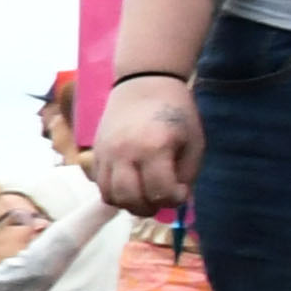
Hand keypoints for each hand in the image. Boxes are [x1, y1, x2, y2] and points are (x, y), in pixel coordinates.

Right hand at [89, 80, 199, 214]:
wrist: (144, 83)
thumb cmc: (176, 112)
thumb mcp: (194, 141)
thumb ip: (186, 174)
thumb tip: (173, 198)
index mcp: (154, 147)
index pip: (160, 192)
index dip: (174, 199)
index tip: (181, 191)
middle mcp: (125, 153)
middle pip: (130, 199)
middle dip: (150, 208)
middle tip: (162, 198)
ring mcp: (106, 153)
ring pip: (110, 195)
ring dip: (129, 203)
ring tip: (145, 195)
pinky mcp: (96, 152)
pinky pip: (100, 184)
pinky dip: (115, 192)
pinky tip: (131, 184)